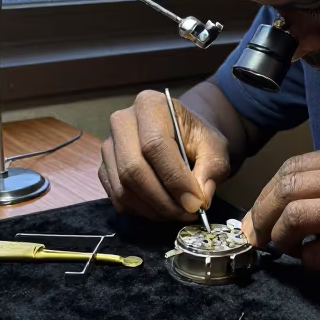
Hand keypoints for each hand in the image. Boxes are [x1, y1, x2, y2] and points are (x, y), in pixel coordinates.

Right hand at [100, 90, 231, 220]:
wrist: (181, 134)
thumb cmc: (197, 138)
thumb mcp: (214, 148)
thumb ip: (211, 170)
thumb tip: (199, 199)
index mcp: (150, 105)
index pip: (155, 145)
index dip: (175, 179)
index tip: (195, 203)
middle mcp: (121, 122)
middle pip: (133, 169)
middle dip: (163, 200)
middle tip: (187, 213)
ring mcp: (109, 146)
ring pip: (123, 189)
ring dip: (153, 210)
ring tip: (179, 213)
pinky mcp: (104, 168)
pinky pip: (117, 198)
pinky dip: (142, 211)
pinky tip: (162, 208)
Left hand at [241, 141, 319, 303]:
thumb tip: (280, 200)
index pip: (295, 165)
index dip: (268, 193)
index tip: (259, 215)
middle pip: (289, 188)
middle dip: (264, 215)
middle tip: (259, 236)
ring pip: (297, 218)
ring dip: (281, 240)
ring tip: (287, 250)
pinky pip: (319, 257)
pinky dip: (309, 264)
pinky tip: (319, 265)